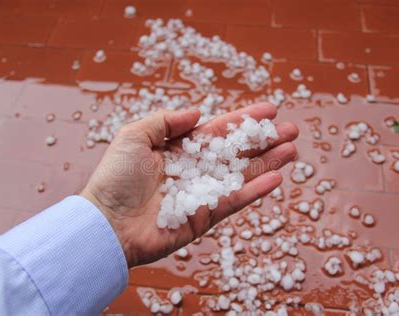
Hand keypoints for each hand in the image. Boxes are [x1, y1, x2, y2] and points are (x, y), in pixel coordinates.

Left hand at [80, 103, 298, 266]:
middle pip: (236, 152)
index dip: (243, 120)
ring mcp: (201, 194)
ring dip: (268, 162)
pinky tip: (277, 178)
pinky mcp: (204, 217)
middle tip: (291, 129)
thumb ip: (166, 121)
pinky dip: (255, 190)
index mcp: (179, 150)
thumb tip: (198, 112)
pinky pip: (235, 201)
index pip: (218, 131)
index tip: (269, 109)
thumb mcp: (134, 136)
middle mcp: (194, 170)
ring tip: (293, 149)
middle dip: (264, 140)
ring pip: (241, 175)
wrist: (106, 223)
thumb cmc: (115, 178)